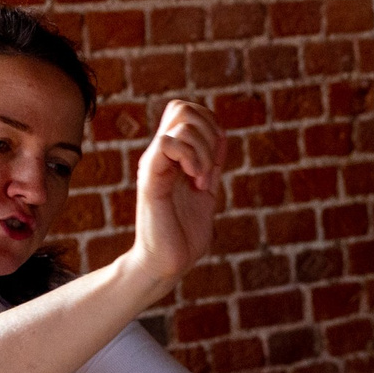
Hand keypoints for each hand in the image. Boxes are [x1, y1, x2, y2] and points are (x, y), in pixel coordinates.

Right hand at [126, 98, 223, 294]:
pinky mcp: (150, 178)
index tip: (217, 162)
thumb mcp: (207, 193)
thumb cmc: (184, 237)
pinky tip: (195, 181)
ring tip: (202, 180)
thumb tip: (222, 137)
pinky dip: (191, 157)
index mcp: (173, 158)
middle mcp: (161, 156)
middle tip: (211, 169)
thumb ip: (213, 167)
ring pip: (180, 121)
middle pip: (182, 107)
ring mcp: (154, 164)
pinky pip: (166, 142)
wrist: (167, 264)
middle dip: (209, 131)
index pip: (187, 112)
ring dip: (204, 150)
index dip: (210, 125)